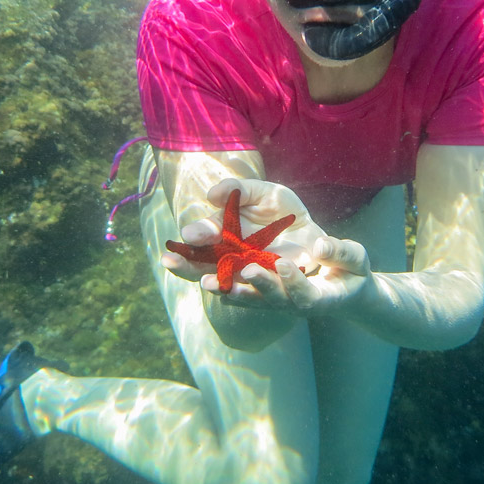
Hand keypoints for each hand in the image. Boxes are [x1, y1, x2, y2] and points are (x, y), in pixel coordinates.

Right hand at [160, 178, 325, 293]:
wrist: (312, 231)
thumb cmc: (281, 211)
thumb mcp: (263, 193)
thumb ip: (238, 190)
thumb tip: (212, 194)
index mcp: (223, 234)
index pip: (202, 237)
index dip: (194, 236)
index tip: (189, 235)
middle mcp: (229, 257)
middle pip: (202, 265)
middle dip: (187, 264)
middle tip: (171, 261)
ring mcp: (248, 274)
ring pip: (225, 283)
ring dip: (214, 283)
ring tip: (207, 283)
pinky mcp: (270, 286)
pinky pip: (258, 293)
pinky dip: (247, 292)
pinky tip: (235, 292)